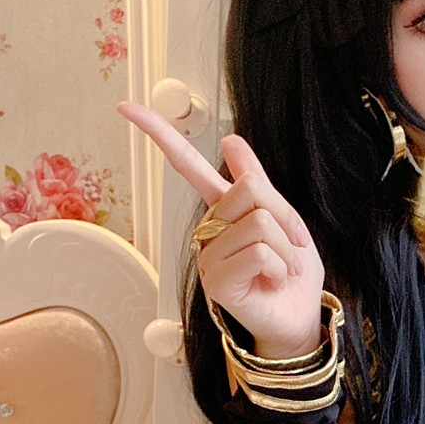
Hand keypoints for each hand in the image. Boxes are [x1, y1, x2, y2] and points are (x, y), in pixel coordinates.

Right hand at [118, 102, 325, 358]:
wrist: (299, 317)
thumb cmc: (290, 271)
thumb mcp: (284, 220)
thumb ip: (257, 183)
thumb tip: (230, 140)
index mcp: (222, 209)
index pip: (186, 165)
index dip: (158, 134)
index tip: (125, 106)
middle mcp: (208, 229)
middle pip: (251, 190)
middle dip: (286, 217)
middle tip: (293, 245)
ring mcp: (207, 256)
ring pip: (259, 223)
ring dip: (287, 248)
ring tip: (282, 268)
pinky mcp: (215, 281)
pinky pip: (258, 252)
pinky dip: (279, 266)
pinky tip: (271, 282)